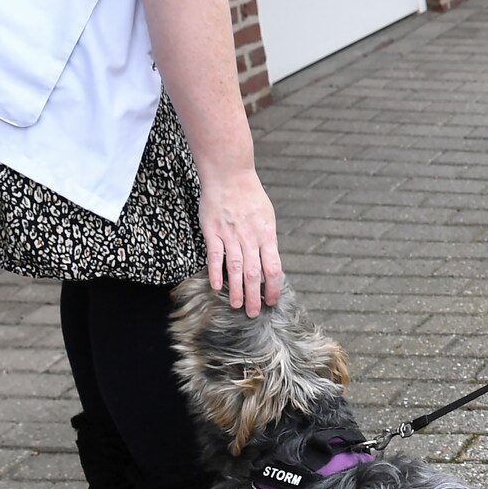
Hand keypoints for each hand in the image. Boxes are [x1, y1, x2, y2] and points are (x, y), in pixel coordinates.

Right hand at [200, 166, 282, 316]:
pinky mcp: (213, 232)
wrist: (229, 175)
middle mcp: (250, 238)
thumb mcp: (267, 216)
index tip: (271, 301)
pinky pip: (215, 256)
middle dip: (255, 296)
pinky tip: (216, 286)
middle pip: (255, 273)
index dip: (273, 287)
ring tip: (237, 306)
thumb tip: (269, 262)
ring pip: (236, 269)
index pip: (274, 267)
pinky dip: (215, 273)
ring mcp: (231, 235)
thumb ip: (267, 239)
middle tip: (253, 313)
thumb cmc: (249, 195)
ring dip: (237, 290)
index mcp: (267, 235)